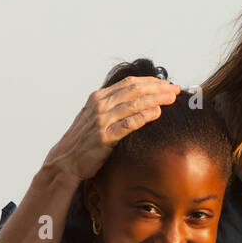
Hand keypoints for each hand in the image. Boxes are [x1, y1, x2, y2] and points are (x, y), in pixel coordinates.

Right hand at [44, 75, 180, 183]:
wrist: (66, 160)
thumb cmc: (84, 140)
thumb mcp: (95, 117)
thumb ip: (112, 107)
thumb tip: (136, 100)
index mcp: (98, 97)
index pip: (129, 83)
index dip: (151, 82)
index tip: (167, 83)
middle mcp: (100, 106)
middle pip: (134, 90)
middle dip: (157, 88)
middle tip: (175, 90)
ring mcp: (101, 121)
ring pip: (134, 104)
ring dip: (156, 99)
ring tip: (172, 99)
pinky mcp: (104, 138)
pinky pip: (128, 124)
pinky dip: (144, 116)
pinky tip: (157, 113)